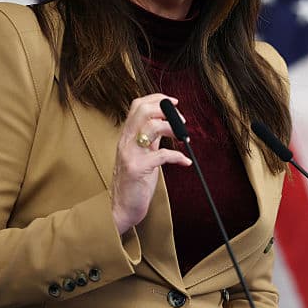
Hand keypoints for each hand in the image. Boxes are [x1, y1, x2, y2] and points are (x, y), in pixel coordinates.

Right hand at [110, 94, 190, 233]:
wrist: (121, 207)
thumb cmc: (133, 182)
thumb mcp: (141, 154)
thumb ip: (150, 139)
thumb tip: (165, 124)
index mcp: (127, 136)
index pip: (138, 106)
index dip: (157, 99)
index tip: (173, 102)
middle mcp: (126, 142)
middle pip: (143, 110)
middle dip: (165, 109)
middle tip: (181, 120)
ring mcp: (130, 154)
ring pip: (151, 127)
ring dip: (173, 128)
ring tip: (183, 137)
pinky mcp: (138, 169)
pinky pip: (161, 155)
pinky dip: (178, 157)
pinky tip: (185, 162)